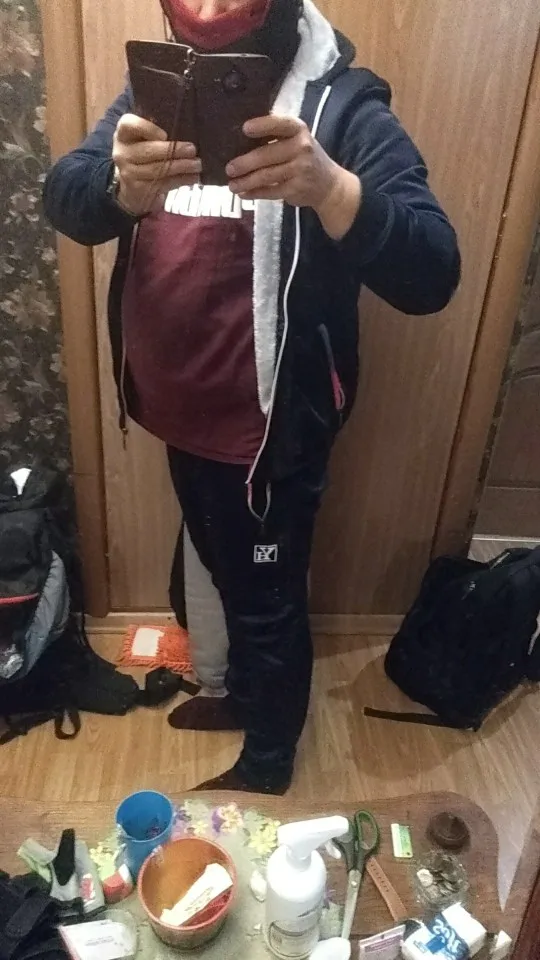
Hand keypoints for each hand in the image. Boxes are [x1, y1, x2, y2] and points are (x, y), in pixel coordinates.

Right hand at [112, 114, 201, 215]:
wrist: (133, 185)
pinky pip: (163, 184)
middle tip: (192, 149)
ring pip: (158, 169)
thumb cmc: (145, 153)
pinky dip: (180, 180)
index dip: (147, 128)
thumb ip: (158, 129)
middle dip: (173, 150)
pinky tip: (193, 177)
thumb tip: (188, 125)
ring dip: (181, 166)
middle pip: (148, 150)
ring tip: (197, 164)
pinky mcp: (139, 189)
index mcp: (124, 133)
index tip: (165, 135)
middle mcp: (122, 152)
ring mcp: (129, 173)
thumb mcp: (145, 138)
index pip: (129, 125)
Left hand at [226, 116, 361, 238]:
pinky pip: (271, 191)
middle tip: (229, 169)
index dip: (262, 126)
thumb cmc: (306, 158)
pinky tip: (243, 194)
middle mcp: (302, 147)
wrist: (329, 185)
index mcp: (299, 130)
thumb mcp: (297, 140)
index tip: (245, 128)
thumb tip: (239, 140)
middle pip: (267, 155)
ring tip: (232, 185)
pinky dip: (255, 194)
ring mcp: (300, 169)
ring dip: (246, 182)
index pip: (280, 124)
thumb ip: (276, 137)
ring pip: (266, 176)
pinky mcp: (297, 189)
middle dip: (245, 163)